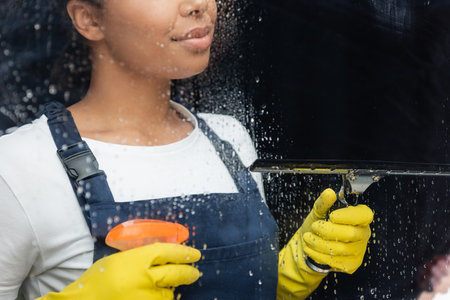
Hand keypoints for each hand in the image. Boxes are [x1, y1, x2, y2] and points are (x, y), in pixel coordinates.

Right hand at [38, 243, 200, 299]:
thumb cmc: (97, 280)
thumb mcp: (120, 260)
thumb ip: (141, 257)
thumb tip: (164, 255)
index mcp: (138, 260)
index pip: (169, 252)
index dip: (184, 252)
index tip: (194, 254)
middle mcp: (145, 279)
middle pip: (176, 273)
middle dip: (188, 272)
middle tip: (194, 272)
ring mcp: (146, 298)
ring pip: (169, 293)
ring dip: (168, 289)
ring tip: (157, 287)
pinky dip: (158, 299)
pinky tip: (151, 296)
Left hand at [303, 204, 372, 273]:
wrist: (309, 246)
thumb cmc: (316, 226)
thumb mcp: (318, 212)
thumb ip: (323, 203)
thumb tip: (330, 193)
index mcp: (358, 218)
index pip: (364, 215)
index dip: (349, 216)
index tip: (332, 216)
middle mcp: (362, 234)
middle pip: (352, 233)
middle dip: (328, 230)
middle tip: (315, 226)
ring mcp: (358, 251)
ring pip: (341, 248)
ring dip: (319, 242)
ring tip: (308, 237)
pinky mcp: (350, 264)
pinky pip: (335, 260)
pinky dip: (318, 254)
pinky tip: (310, 248)